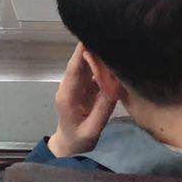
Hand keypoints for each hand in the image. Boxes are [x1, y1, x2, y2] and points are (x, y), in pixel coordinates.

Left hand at [48, 44, 118, 158]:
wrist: (69, 145)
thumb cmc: (79, 139)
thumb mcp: (92, 129)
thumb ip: (102, 109)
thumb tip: (113, 87)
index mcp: (67, 96)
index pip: (74, 71)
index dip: (81, 54)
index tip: (89, 38)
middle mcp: (69, 87)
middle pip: (80, 64)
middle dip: (91, 49)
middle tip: (107, 36)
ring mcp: (76, 87)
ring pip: (86, 67)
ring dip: (97, 56)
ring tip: (111, 44)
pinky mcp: (84, 88)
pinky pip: (92, 74)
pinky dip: (101, 66)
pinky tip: (112, 60)